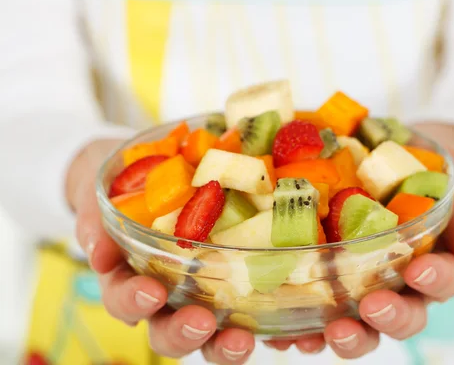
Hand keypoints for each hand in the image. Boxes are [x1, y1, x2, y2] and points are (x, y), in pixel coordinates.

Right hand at [68, 139, 255, 362]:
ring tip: (245, 339)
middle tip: (202, 323)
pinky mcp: (240, 284)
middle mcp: (168, 297)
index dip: (134, 302)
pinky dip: (273, 328)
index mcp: (131, 278)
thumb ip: (95, 223)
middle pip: (170, 332)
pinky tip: (292, 331)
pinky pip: (257, 311)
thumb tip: (99, 253)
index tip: (151, 292)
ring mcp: (205, 294)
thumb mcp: (104, 198)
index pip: (125, 300)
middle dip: (184, 333)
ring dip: (226, 343)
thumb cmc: (127, 191)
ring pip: (214, 333)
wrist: (155, 175)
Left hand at [315, 122, 453, 358]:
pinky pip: (320, 311)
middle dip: (390, 319)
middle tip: (372, 309)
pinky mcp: (333, 278)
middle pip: (405, 316)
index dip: (437, 281)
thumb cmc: (433, 166)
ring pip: (364, 324)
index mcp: (438, 260)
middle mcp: (404, 282)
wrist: (401, 152)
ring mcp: (368, 284)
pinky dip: (305, 328)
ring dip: (348, 334)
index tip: (419, 271)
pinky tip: (286, 335)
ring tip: (327, 334)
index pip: (447, 280)